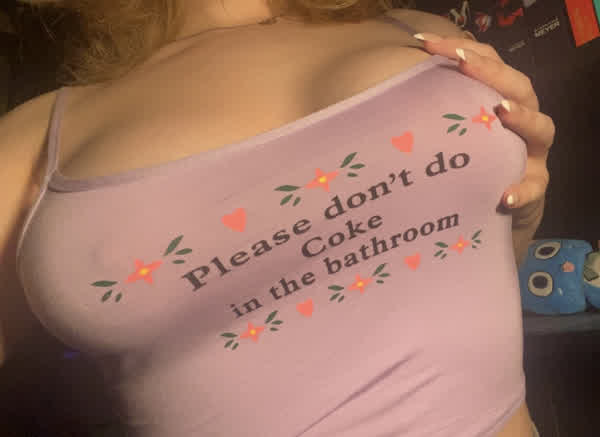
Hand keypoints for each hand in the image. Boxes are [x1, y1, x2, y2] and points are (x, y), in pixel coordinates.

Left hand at [414, 33, 554, 225]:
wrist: (484, 214)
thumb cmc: (460, 168)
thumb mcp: (445, 138)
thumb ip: (430, 117)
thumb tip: (382, 99)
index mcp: (497, 102)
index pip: (488, 64)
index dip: (460, 48)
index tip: (425, 43)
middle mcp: (520, 123)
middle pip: (519, 87)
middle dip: (492, 72)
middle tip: (463, 63)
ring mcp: (531, 154)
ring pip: (541, 128)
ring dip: (523, 117)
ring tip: (501, 111)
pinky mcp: (534, 188)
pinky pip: (535, 188)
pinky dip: (523, 190)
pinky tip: (505, 195)